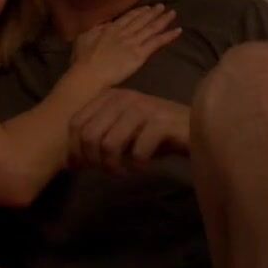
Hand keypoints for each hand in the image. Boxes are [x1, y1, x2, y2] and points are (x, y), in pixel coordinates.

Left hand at [68, 89, 190, 173]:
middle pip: (89, 136)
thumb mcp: (122, 131)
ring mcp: (143, 107)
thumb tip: (72, 159)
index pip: (75, 124)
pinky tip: (143, 166)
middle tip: (109, 170)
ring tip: (125, 170)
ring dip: (114, 166)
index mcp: (109, 97)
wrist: (195, 129)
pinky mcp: (161, 122)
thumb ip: (98, 135)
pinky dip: (137, 165)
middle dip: (94, 160)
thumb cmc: (155, 134)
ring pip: (108, 144)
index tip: (86, 167)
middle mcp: (123, 97)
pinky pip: (136, 152)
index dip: (75, 150)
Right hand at [71, 4, 180, 87]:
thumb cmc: (82, 59)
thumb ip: (97, 29)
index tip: (147, 7)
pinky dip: (168, 36)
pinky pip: (156, 43)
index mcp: (111, 28)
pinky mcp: (140, 54)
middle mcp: (125, 32)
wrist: (88, 73)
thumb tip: (105, 24)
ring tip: (172, 13)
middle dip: (153, 13)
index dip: (139, 12)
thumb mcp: (84, 37)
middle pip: (142, 20)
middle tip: (162, 6)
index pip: (128, 17)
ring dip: (163, 20)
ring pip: (151, 28)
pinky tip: (178, 31)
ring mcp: (133, 42)